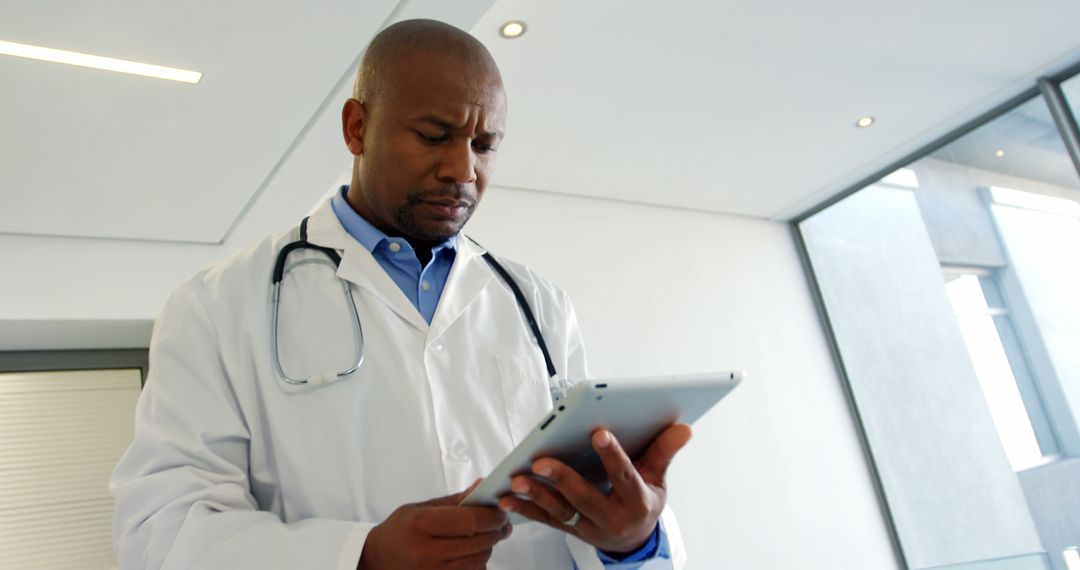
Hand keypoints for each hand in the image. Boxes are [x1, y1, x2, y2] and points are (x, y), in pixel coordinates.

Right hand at [358, 481, 512, 569]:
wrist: (377, 559)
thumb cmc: (400, 530)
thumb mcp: (421, 508)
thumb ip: (455, 500)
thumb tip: (482, 486)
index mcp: (421, 524)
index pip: (469, 521)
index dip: (491, 516)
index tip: (500, 511)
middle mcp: (426, 551)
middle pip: (477, 542)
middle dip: (496, 531)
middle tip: (503, 523)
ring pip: (478, 560)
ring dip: (489, 547)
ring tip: (488, 536)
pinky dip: (478, 563)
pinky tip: (474, 553)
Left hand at [498, 423, 691, 553]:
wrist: (634, 539)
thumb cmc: (644, 500)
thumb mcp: (659, 479)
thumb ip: (664, 451)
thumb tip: (684, 427)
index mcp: (637, 502)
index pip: (624, 476)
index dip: (612, 455)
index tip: (599, 432)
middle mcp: (612, 518)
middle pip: (585, 498)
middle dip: (562, 479)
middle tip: (541, 461)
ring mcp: (588, 527)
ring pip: (561, 511)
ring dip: (537, 495)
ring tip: (517, 479)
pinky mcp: (570, 530)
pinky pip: (546, 520)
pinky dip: (525, 508)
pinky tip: (507, 496)